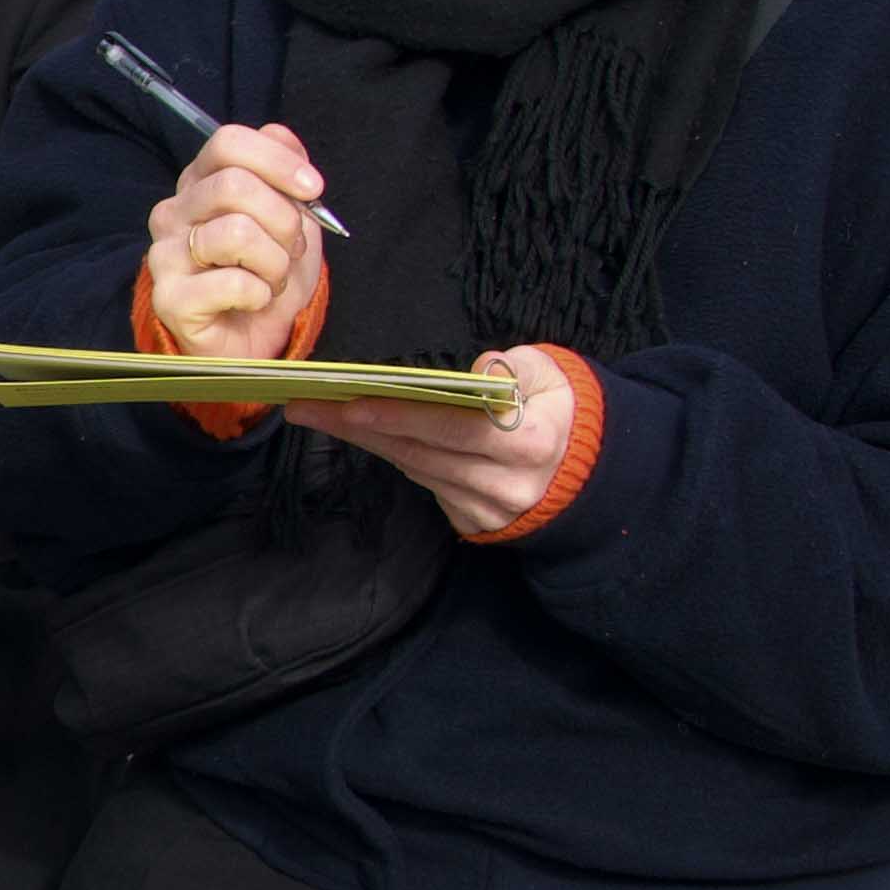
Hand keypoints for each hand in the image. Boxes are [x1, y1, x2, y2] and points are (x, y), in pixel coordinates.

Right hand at [142, 122, 327, 363]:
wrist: (255, 336)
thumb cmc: (267, 271)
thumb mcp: (290, 215)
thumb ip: (283, 170)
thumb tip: (278, 136)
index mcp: (199, 183)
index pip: (228, 143)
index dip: (277, 161)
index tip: (313, 190)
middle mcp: (174, 212)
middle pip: (234, 185)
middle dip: (284, 220)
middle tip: (292, 249)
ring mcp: (166, 255)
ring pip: (237, 233)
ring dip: (275, 262)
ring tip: (272, 278)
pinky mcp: (171, 298)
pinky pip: (234, 282)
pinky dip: (260, 294)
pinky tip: (254, 301)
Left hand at [288, 346, 582, 539]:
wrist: (586, 470)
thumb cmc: (559, 408)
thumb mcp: (553, 375)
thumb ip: (517, 367)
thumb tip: (480, 371)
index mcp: (531, 442)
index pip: (453, 427)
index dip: (401, 416)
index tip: (351, 402)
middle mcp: (508, 483)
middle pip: (419, 452)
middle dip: (357, 427)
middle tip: (303, 406)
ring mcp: (489, 508)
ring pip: (414, 469)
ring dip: (365, 441)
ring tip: (318, 413)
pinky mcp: (473, 521)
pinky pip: (423, 483)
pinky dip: (393, 455)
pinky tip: (361, 434)